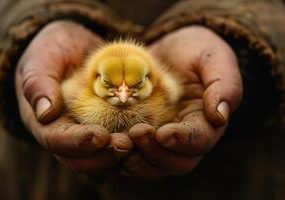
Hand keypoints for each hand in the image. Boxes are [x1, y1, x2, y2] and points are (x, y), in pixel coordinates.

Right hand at [15, 20, 132, 172]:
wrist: (74, 49)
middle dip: (104, 156)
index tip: (100, 136)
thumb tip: (44, 114)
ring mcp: (87, 135)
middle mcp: (66, 135)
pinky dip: (134, 148)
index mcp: (45, 122)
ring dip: (122, 157)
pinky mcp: (107, 130)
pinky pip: (118, 148)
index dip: (77, 143)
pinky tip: (150, 138)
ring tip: (142, 143)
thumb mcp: (42, 58)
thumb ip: (38, 82)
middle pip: (81, 160)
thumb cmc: (54, 51)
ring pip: (102, 160)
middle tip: (127, 144)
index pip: (56, 141)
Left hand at [120, 26, 242, 178]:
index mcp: (204, 123)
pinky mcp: (137, 137)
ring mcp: (158, 140)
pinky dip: (116, 156)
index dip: (183, 141)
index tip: (165, 132)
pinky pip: (128, 157)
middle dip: (155, 153)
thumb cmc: (196, 52)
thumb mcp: (214, 59)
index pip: (198, 142)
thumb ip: (224, 85)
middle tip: (137, 132)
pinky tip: (105, 143)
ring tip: (118, 141)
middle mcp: (182, 140)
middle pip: (173, 163)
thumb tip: (220, 116)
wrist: (171, 50)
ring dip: (134, 160)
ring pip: (149, 166)